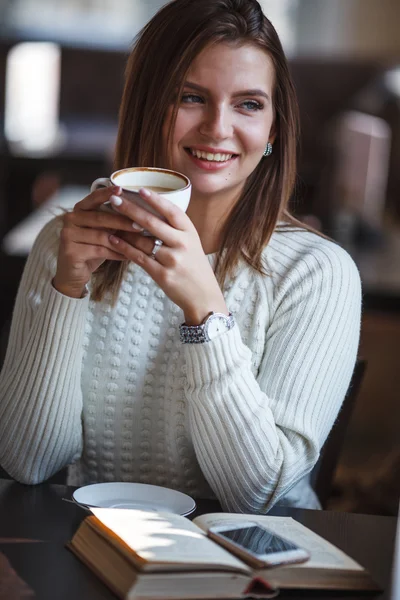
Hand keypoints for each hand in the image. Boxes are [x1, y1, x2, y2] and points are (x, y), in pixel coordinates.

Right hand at [53, 186, 139, 297]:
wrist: (73, 273)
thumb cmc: (91, 250)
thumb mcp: (102, 233)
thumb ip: (113, 222)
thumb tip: (140, 214)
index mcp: (78, 210)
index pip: (93, 198)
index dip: (107, 193)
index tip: (122, 189)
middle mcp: (70, 219)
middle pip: (100, 217)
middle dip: (122, 221)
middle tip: (140, 225)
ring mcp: (68, 235)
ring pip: (101, 236)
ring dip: (122, 240)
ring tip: (138, 243)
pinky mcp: (70, 251)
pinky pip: (99, 251)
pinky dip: (116, 253)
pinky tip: (128, 256)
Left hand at [107, 189, 228, 323]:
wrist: (203, 297)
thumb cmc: (194, 267)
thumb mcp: (192, 244)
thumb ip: (175, 229)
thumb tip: (152, 209)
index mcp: (190, 233)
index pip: (172, 211)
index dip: (156, 199)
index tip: (140, 189)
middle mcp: (182, 244)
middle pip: (153, 222)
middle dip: (131, 209)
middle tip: (114, 198)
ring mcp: (172, 260)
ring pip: (142, 240)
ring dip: (123, 228)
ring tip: (107, 218)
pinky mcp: (162, 275)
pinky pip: (138, 257)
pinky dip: (124, 247)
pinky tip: (113, 239)